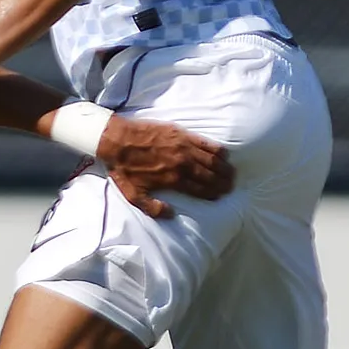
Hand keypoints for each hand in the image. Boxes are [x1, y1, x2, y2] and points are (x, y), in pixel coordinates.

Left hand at [97, 116, 233, 218]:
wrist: (116, 140)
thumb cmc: (124, 168)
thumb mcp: (133, 195)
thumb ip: (152, 208)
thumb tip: (170, 214)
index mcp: (173, 180)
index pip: (201, 190)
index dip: (213, 194)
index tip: (221, 196)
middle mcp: (182, 164)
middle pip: (211, 175)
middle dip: (223, 183)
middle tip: (231, 186)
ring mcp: (184, 148)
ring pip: (212, 160)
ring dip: (224, 168)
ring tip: (232, 173)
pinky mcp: (182, 134)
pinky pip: (206, 142)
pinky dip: (217, 150)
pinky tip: (225, 155)